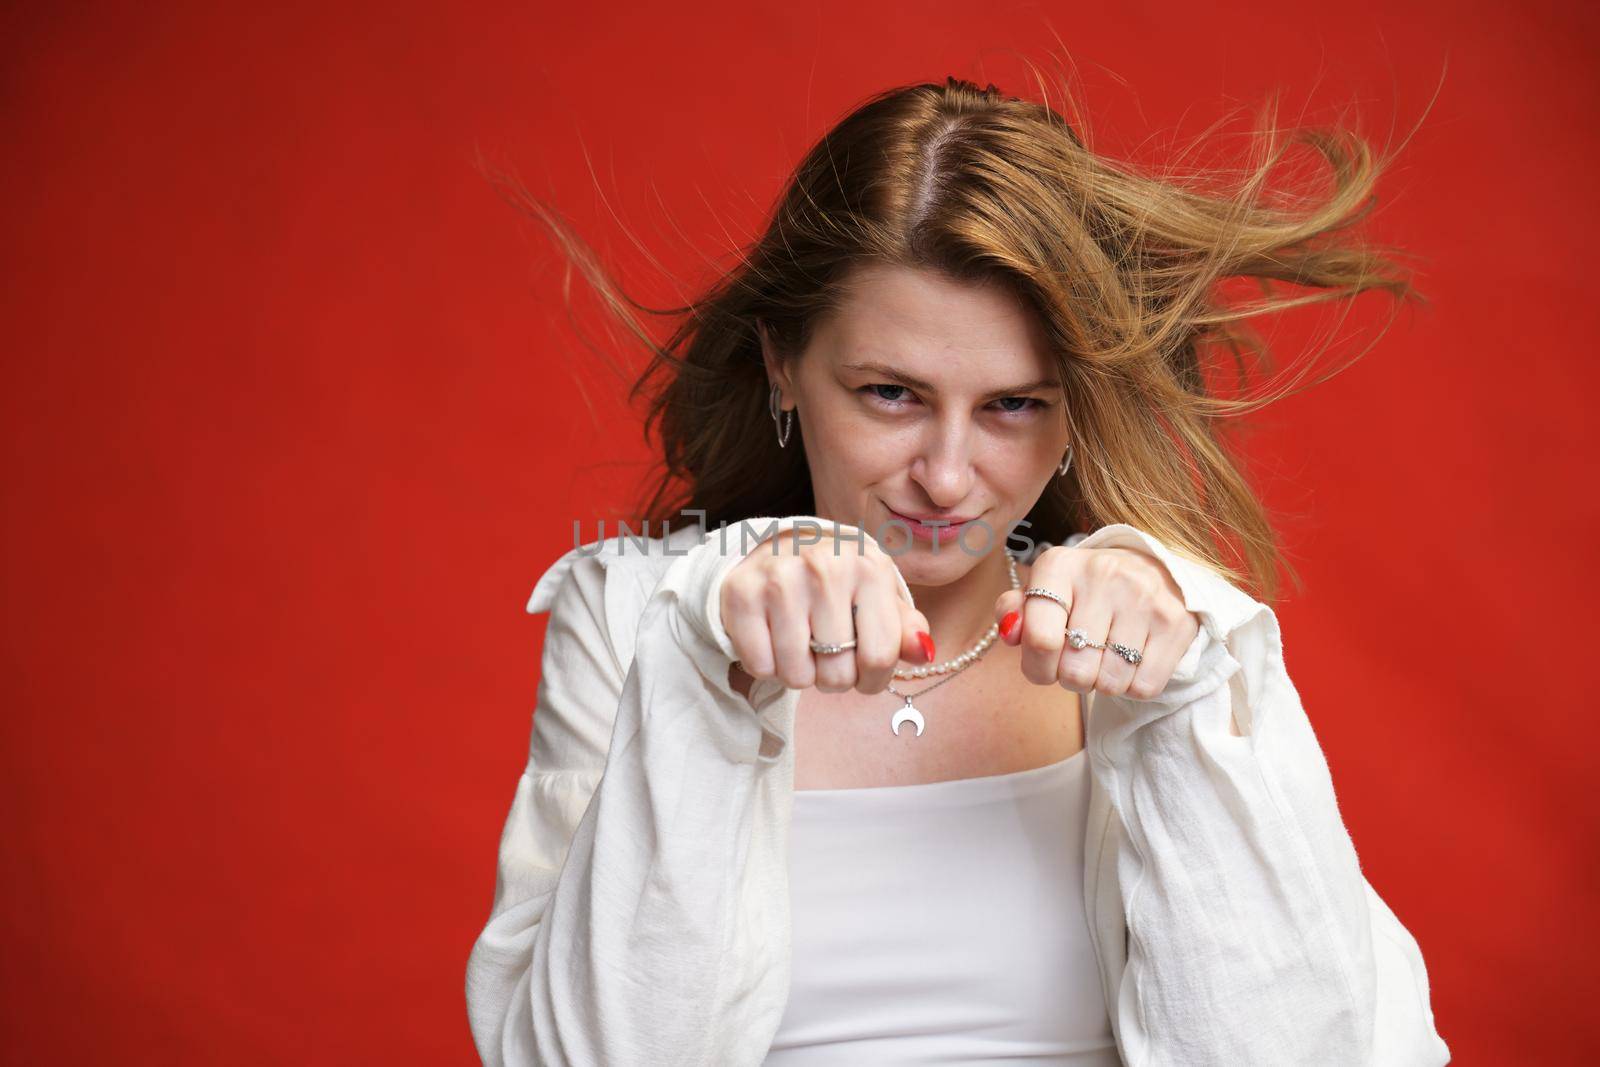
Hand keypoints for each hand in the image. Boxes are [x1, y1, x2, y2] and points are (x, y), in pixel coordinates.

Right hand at [720, 528, 933, 694]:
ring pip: (796, 676)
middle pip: (837, 674)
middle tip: (826, 654)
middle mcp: (825, 568)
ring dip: (800, 674)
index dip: (873, 679)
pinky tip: (773, 638)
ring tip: (801, 645)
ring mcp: (780, 579)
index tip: (864, 671)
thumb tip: (923, 652)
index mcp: (869, 567)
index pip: (880, 657)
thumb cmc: (840, 582)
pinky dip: (767, 665)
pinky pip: (760, 666)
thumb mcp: (879, 596)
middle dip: (834, 677)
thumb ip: (905, 629)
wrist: (779, 546)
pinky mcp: (741, 593)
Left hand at [993, 545, 1200, 699]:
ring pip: (1110, 683)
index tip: (1044, 664)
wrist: (1150, 569)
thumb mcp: (1042, 591)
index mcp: (1058, 565)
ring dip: (1102, 684)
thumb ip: (1014, 611)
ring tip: (1104, 659)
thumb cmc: (1083, 591)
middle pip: (1074, 670)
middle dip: (1070, 678)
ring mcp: (1144, 598)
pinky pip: (1143, 687)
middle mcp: (1103, 574)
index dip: (1037, 667)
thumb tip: (1011, 632)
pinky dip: (1132, 687)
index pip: (1040, 639)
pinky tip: (1130, 662)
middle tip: (1077, 662)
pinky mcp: (1176, 623)